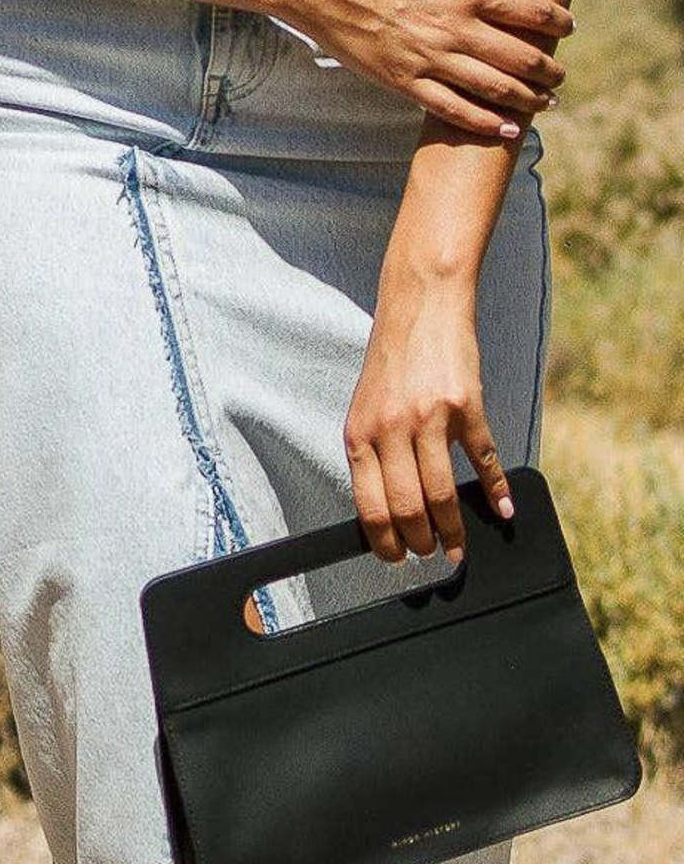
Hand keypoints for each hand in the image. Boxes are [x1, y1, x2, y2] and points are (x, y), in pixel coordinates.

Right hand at [283, 0, 574, 136]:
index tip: (569, 29)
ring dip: (525, 99)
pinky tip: (504, 130)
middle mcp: (452, 29)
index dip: (554, 21)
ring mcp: (429, 61)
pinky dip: (482, 123)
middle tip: (561, 76)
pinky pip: (452, 110)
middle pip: (516, 56)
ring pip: (491, 88)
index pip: (525, 10)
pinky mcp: (407, 84)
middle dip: (546, 69)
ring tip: (545, 105)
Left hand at [343, 275, 513, 563]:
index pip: (369, 506)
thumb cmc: (392, 360)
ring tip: (458, 547)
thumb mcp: (366, 408)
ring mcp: (429, 418)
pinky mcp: (466, 405)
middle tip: (432, 556)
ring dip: (453, 530)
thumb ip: (372, 454)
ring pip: (442, 493)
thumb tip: (384, 509)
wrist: (421, 303)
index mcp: (359, 434)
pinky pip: (483, 459)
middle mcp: (390, 429)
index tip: (396, 560)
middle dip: (420, 543)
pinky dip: (496, 490)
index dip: (384, 542)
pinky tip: (503, 509)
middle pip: (407, 507)